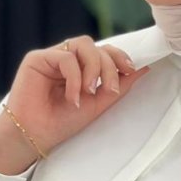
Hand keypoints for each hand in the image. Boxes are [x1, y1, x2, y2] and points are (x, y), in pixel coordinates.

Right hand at [0, 34, 150, 154]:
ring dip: (93, 67)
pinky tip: (72, 97)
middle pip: (97, 46)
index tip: (131, 69)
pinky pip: (65, 57)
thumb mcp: (98, 104)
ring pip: (82, 44)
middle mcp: (68, 59)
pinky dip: (74, 77)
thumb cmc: (63, 122)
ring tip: (90, 91)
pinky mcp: (37, 59)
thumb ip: (119, 86)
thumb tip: (144, 69)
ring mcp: (53, 57)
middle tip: (108, 90)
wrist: (37, 135)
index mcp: (82, 68)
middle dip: (108, 66)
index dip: (120, 56)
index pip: (105, 51)